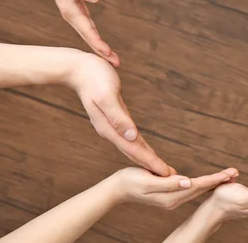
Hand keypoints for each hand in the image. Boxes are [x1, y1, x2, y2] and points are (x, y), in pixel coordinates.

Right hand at [39, 0, 117, 65]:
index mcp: (71, 10)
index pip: (88, 31)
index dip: (99, 43)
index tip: (109, 54)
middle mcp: (72, 16)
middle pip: (89, 37)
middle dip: (102, 52)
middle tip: (117, 64)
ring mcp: (74, 14)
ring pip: (89, 34)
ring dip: (99, 47)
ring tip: (111, 58)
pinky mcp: (77, 10)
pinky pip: (88, 28)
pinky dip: (95, 38)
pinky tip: (100, 44)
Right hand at [67, 53, 174, 175]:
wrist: (78, 69)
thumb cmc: (94, 78)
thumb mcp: (106, 96)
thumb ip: (118, 117)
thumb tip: (132, 137)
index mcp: (108, 127)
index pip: (133, 149)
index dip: (149, 162)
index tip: (164, 174)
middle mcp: (109, 130)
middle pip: (134, 152)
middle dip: (151, 165)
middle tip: (169, 177)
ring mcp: (111, 126)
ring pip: (132, 146)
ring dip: (147, 157)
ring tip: (160, 168)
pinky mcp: (115, 118)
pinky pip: (130, 136)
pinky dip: (140, 145)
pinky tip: (145, 149)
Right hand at [115, 167, 238, 208]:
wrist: (117, 189)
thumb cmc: (130, 181)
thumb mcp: (148, 181)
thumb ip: (167, 183)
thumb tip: (187, 182)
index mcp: (171, 196)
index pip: (198, 186)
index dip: (214, 179)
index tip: (229, 174)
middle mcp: (174, 200)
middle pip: (201, 189)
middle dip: (218, 181)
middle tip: (236, 173)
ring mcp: (172, 199)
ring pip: (197, 189)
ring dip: (213, 183)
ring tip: (228, 177)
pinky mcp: (169, 195)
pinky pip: (190, 189)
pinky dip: (202, 184)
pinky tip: (208, 182)